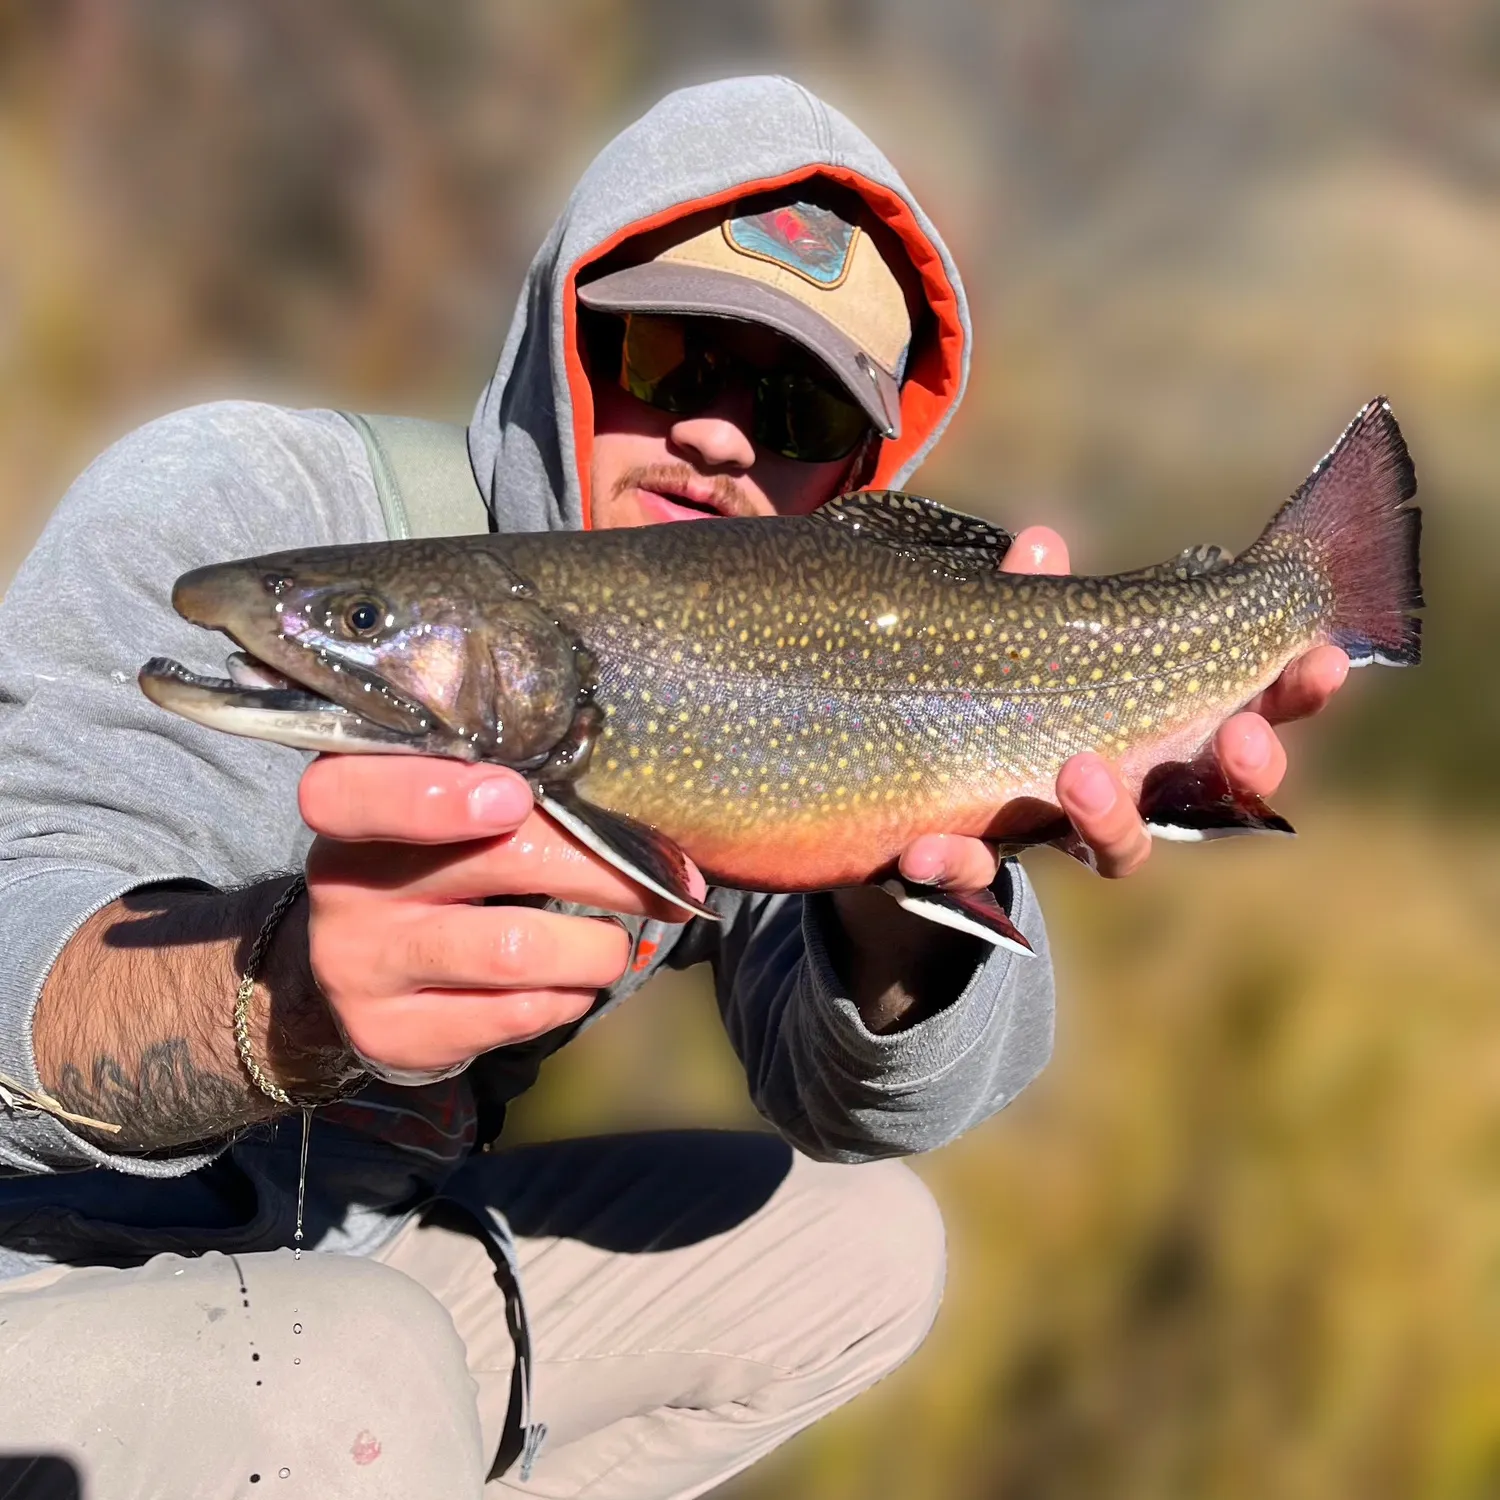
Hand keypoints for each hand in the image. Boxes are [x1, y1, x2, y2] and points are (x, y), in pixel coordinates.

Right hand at [298, 757, 703, 1076]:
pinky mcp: (391, 1033)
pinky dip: (565, 997)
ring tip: (613, 945)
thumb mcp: (443, 810)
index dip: (434, 794)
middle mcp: (345, 886)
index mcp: (352, 806)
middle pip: (491, 863)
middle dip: (601, 869)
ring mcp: (361, 966)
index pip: (354, 792)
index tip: (516, 797)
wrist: (365, 966)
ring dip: (595, 949)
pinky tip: (569, 984)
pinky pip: (511, 1016)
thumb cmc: (432, 861)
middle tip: (668, 879)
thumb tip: (628, 807)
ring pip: (514, 953)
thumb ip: (506, 794)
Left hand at [894, 525, 1349, 888]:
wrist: (913, 813)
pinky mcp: (992, 872)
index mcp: (1156, 730)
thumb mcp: (1020, 647)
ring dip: (1111, 817)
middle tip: (1244, 740)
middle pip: (1212, 795)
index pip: (1244, 712)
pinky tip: (927, 849)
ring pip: (1118, 849)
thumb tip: (1040, 543)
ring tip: (1080, 773)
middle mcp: (1130, 793)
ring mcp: (1065, 838)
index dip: (1293, 692)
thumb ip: (1032, 603)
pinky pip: (977, 878)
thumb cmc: (1000, 707)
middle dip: (1242, 769)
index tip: (1326, 658)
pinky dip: (957, 863)